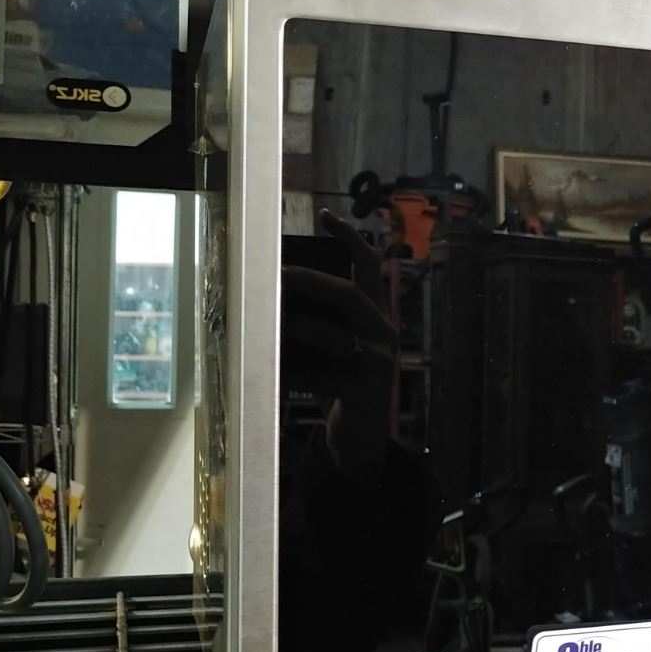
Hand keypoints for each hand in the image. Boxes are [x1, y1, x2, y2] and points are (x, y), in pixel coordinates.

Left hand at [281, 210, 395, 478]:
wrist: (360, 436)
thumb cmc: (337, 384)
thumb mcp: (333, 346)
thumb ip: (319, 320)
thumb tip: (274, 296)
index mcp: (377, 315)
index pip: (371, 266)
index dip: (350, 239)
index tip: (326, 215)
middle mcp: (384, 332)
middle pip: (349, 295)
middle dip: (310, 281)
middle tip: (277, 275)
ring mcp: (378, 361)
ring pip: (332, 335)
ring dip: (294, 328)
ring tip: (266, 324)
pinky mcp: (364, 389)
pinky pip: (321, 374)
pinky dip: (291, 372)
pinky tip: (269, 373)